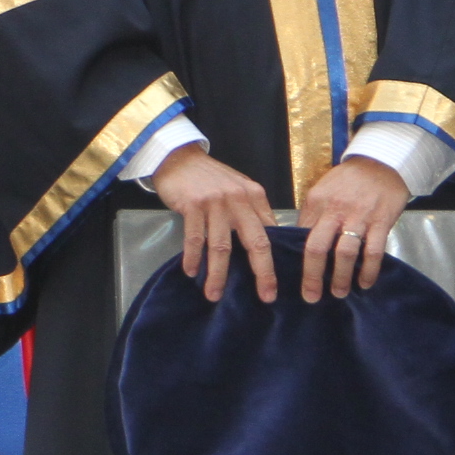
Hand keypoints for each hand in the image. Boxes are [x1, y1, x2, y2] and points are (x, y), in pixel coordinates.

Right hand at [153, 146, 278, 303]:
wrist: (177, 157)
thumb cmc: (209, 177)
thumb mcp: (238, 188)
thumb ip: (253, 211)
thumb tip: (269, 241)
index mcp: (254, 196)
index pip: (270, 233)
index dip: (275, 260)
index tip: (277, 283)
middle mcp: (238, 199)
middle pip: (255, 243)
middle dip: (262, 273)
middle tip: (266, 297)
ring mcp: (215, 202)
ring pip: (221, 246)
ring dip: (218, 274)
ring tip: (214, 294)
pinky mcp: (192, 204)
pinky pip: (194, 238)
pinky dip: (193, 257)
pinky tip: (192, 271)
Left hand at [295, 154, 409, 302]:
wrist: (380, 164)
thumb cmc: (347, 180)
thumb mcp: (322, 191)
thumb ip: (313, 215)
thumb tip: (300, 241)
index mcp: (315, 203)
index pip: (300, 235)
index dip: (295, 257)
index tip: (291, 276)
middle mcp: (334, 211)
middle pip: (317, 247)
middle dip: (312, 275)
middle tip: (310, 296)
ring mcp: (358, 218)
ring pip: (345, 253)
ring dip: (341, 277)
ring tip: (338, 293)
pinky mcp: (381, 222)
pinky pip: (374, 251)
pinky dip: (369, 270)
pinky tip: (365, 283)